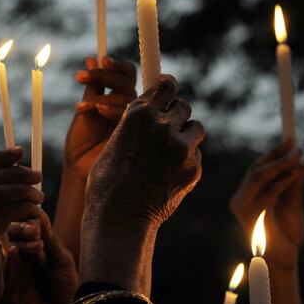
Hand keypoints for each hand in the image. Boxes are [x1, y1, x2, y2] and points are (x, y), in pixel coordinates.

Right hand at [2, 211, 77, 303]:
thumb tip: (41, 213)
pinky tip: (11, 254)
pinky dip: (3, 263)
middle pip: (7, 238)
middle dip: (18, 233)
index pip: (19, 230)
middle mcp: (15, 260)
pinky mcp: (5, 292)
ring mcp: (8, 275)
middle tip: (33, 233)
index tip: (37, 227)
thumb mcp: (60, 259)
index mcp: (27, 249)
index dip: (26, 225)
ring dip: (11, 246)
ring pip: (1, 255)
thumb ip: (50, 238)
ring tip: (22, 244)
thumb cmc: (65, 285)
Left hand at [66, 56, 137, 180]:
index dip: (118, 65)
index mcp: (120, 99)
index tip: (101, 59)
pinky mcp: (138, 133)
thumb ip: (93, 87)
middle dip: (104, 75)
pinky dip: (110, 106)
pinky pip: (129, 111)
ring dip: (102, 94)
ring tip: (82, 107)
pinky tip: (96, 112)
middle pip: (128, 81)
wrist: (80, 169)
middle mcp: (133, 108)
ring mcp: (137, 121)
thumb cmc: (82, 142)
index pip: (128, 74)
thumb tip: (93, 59)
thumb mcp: (85, 110)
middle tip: (82, 77)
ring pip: (128, 94)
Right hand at [81, 75, 204, 293]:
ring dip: (185, 135)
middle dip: (176, 115)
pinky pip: (196, 155)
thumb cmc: (107, 183)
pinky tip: (169, 176)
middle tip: (167, 130)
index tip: (169, 93)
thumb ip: (136, 125)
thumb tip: (152, 114)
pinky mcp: (193, 167)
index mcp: (138, 114)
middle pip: (183, 106)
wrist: (119, 218)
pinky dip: (186, 161)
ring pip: (195, 127)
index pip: (166, 85)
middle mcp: (162, 125)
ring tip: (170, 153)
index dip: (168, 88)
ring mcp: (181, 146)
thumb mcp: (116, 143)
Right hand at [229, 141, 303, 269]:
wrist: (284, 261)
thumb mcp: (292, 203)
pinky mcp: (252, 219)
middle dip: (276, 155)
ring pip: (257, 177)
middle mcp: (239, 201)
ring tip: (298, 156)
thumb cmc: (286, 234)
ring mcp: (243, 210)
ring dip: (280, 165)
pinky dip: (282, 182)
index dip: (272, 153)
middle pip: (254, 170)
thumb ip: (295, 183)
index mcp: (246, 196)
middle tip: (296, 146)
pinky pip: (267, 194)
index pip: (256, 168)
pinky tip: (296, 174)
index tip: (291, 140)